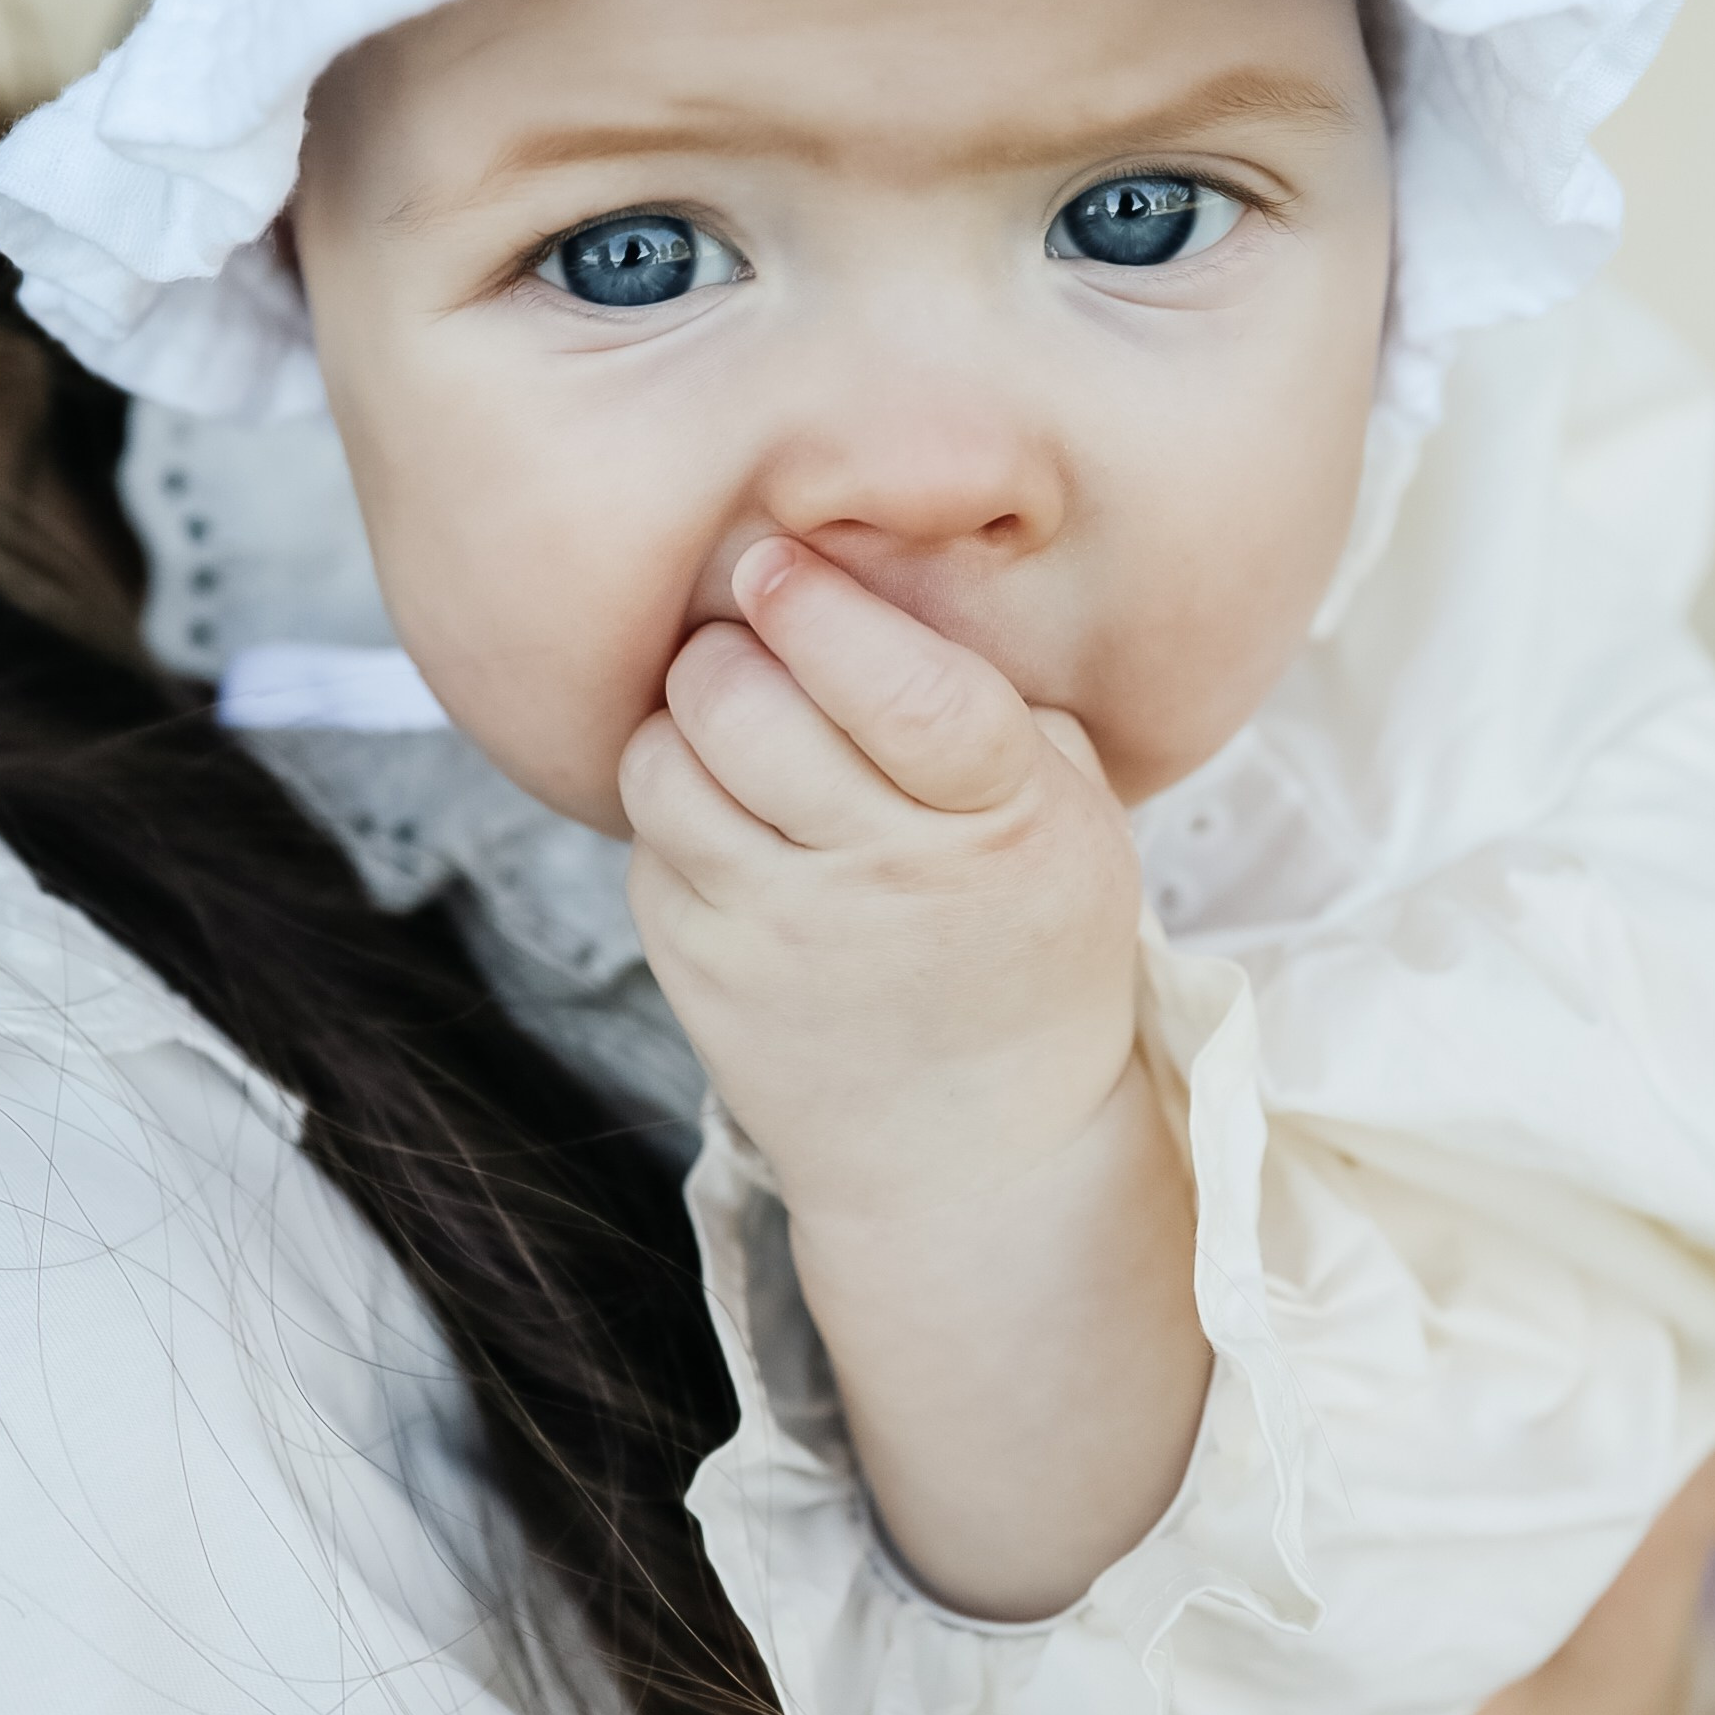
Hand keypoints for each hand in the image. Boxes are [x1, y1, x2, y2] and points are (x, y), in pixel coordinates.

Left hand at [621, 536, 1147, 1218]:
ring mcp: (776, 931)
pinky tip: (737, 829)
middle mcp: (884, 876)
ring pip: (665, 763)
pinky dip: (676, 810)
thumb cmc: (1027, 947)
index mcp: (1002, 821)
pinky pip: (644, 838)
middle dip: (733, 649)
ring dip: (687, 724)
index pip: (903, 693)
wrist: (972, 1151)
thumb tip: (873, 576)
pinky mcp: (696, 969)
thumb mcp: (1070, 817)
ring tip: (740, 738)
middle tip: (758, 650)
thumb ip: (993, 699)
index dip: (822, 610)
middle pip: (744, 705)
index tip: (778, 563)